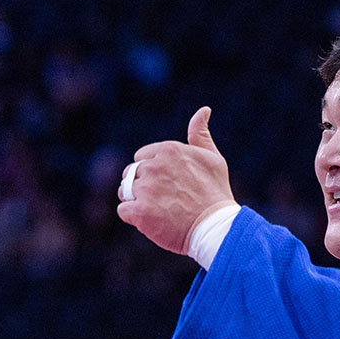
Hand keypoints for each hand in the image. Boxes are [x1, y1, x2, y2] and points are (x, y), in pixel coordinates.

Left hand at [117, 106, 237, 254]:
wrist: (216, 228)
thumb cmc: (215, 194)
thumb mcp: (213, 158)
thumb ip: (200, 134)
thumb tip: (204, 110)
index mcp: (168, 150)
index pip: (141, 157)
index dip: (152, 172)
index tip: (168, 185)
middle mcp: (154, 166)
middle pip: (130, 173)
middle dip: (141, 186)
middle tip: (163, 201)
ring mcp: (145, 189)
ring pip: (124, 191)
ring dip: (135, 201)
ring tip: (157, 211)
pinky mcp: (139, 211)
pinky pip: (123, 210)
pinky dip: (133, 218)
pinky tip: (151, 221)